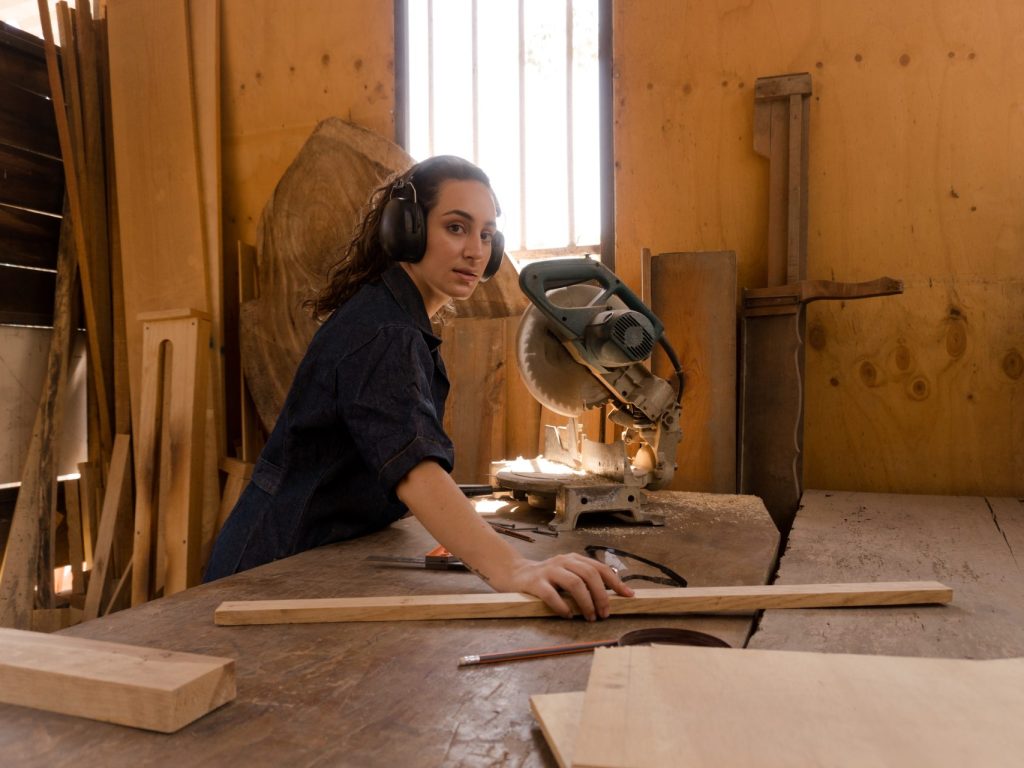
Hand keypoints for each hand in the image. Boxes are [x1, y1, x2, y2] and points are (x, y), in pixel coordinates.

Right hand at [497, 553, 634, 620]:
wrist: (515, 574)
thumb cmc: (547, 578)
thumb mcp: (568, 574)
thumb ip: (586, 580)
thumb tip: (613, 595)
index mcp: (574, 559)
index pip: (599, 568)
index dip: (616, 582)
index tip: (628, 595)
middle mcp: (563, 561)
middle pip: (589, 575)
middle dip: (601, 595)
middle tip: (605, 613)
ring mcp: (548, 571)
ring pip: (574, 583)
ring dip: (586, 602)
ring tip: (590, 617)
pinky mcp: (535, 582)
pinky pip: (551, 594)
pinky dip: (562, 606)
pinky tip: (568, 615)